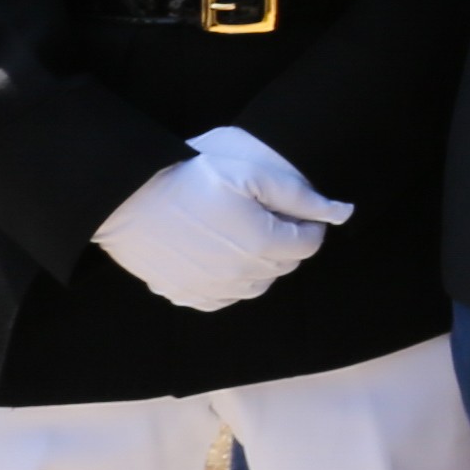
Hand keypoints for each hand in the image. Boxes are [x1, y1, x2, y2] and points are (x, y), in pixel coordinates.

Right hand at [91, 133, 340, 309]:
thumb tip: (343, 213)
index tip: (291, 210)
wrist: (126, 199)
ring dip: (258, 263)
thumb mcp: (251, 172)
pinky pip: (225, 297)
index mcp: (263, 245)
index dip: (306, 224)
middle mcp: (242, 276)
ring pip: (258, 283)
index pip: (309, 243)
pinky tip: (216, 256)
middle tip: (260, 216)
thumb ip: (301, 196)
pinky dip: (229, 280)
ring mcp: (214, 290)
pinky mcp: (188, 295)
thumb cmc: (190, 178)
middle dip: (282, 242)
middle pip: (285, 264)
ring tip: (237, 233)